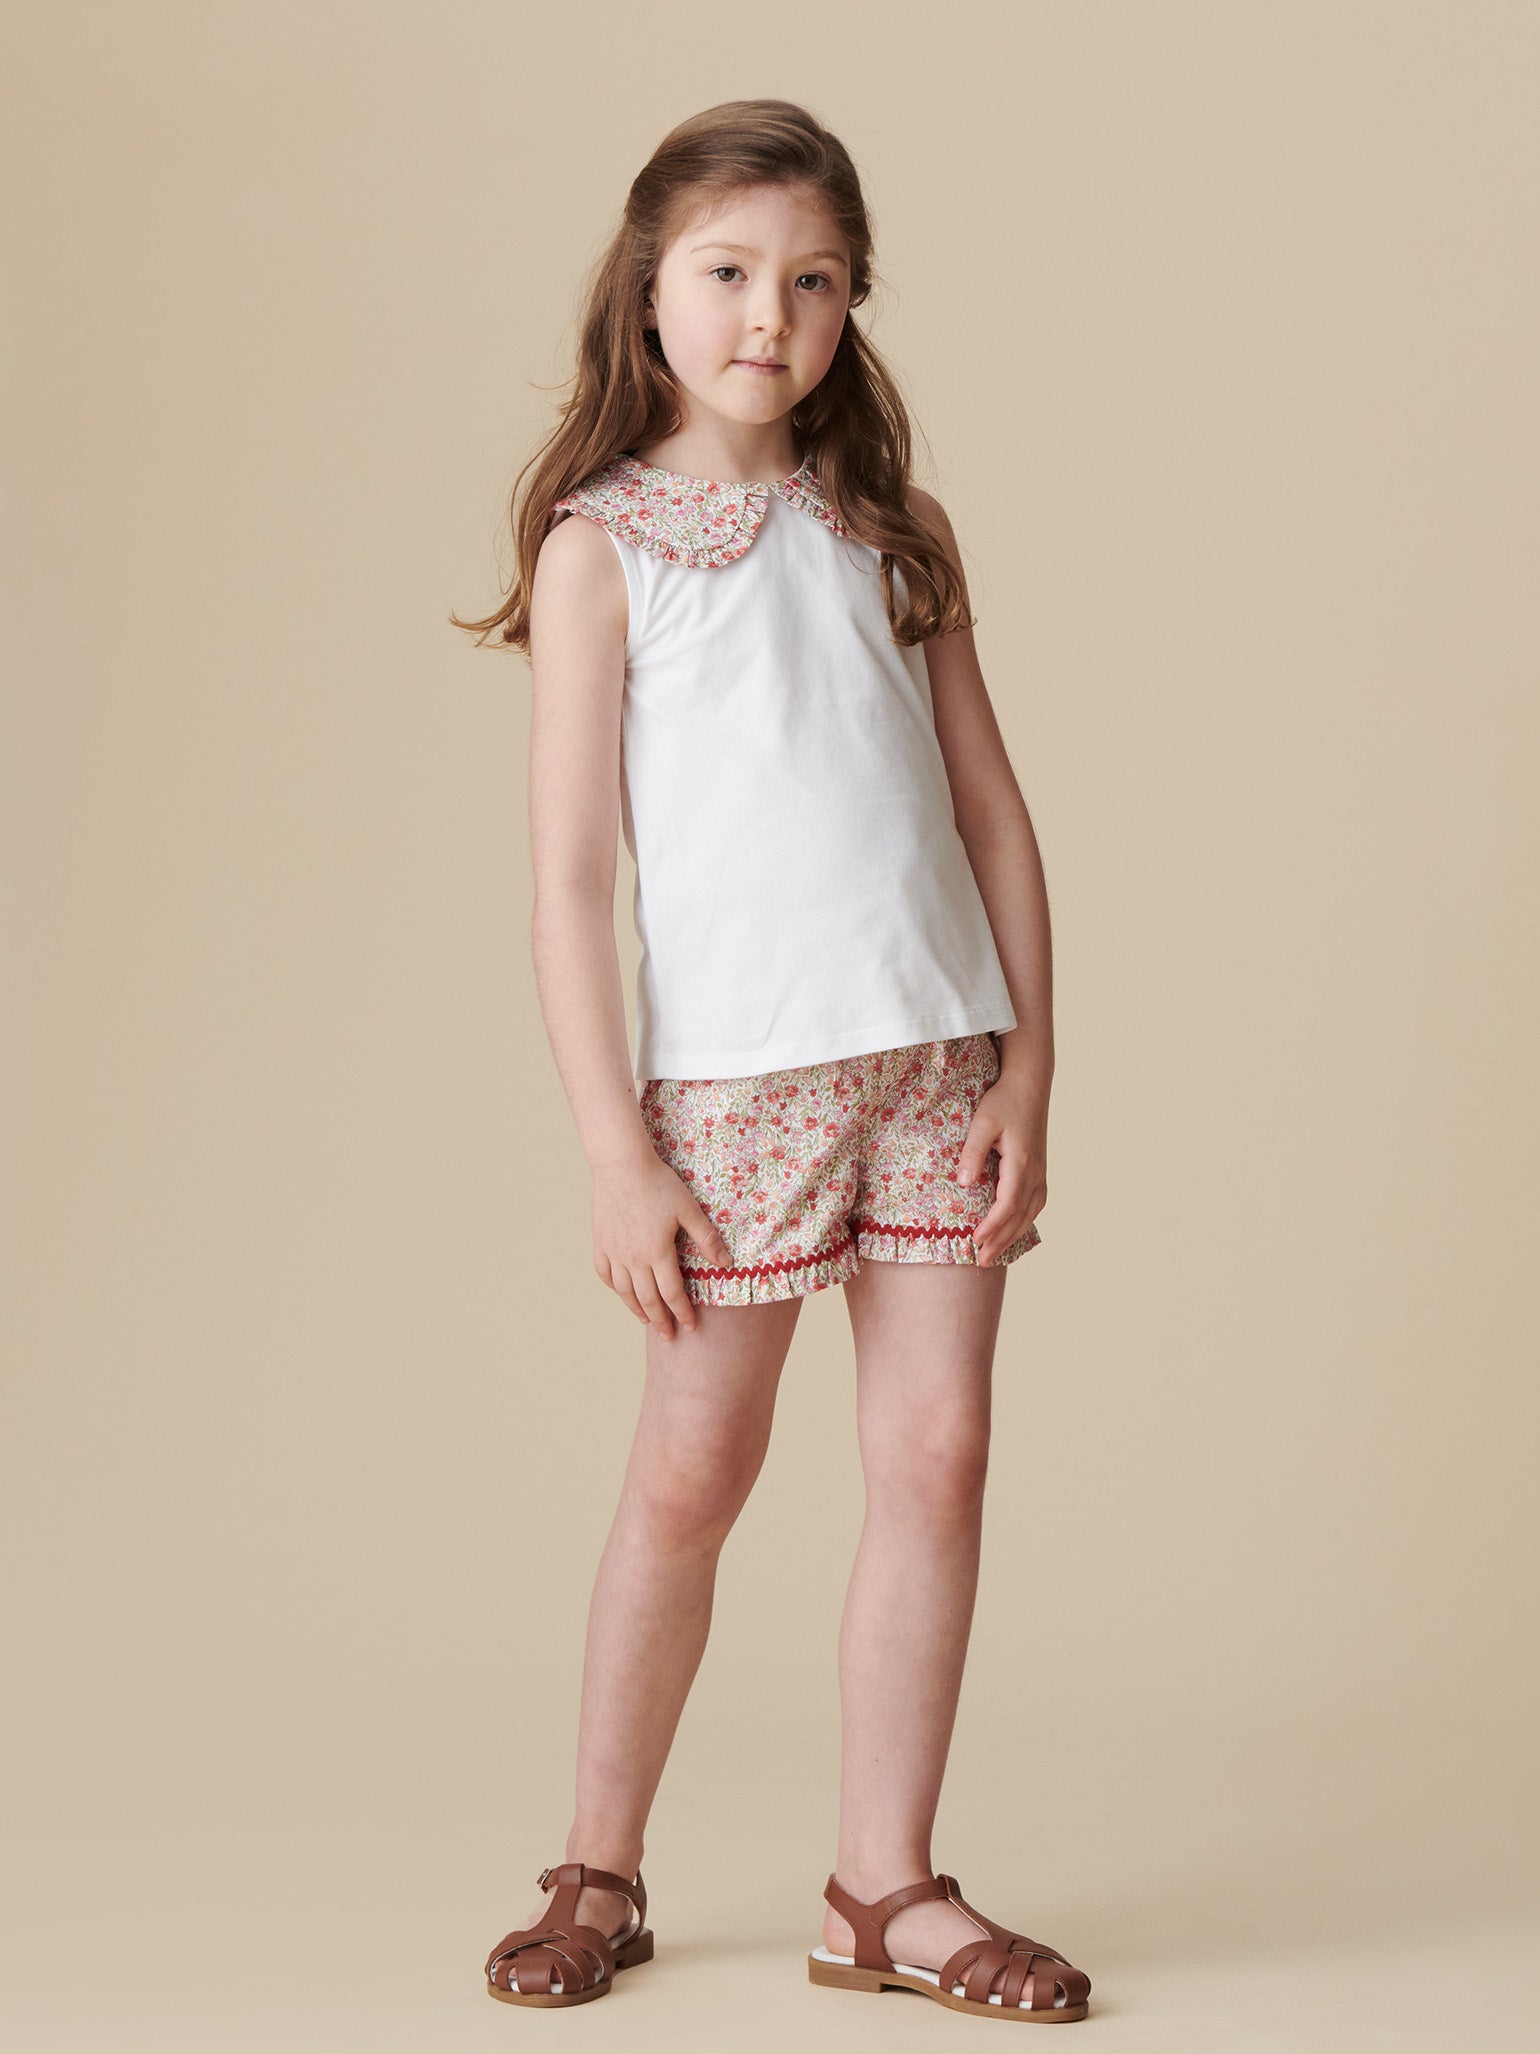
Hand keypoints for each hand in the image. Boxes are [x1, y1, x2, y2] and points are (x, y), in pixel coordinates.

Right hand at [591, 1146, 732, 1339]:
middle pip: (648, 1300)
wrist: (621, 1165)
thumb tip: (725, 1264)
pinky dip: (615, 1288)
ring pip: (624, 1292)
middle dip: (660, 1321)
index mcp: (657, 1253)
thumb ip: (706, 1239)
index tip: (690, 1327)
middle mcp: (633, 1259)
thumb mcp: (689, 1209)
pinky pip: (605, 1274)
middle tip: (669, 1335)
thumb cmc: (659, 1184)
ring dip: (637, 1310)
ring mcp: (614, 1252)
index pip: (672, 1294)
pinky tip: (622, 1292)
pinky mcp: (600, 1242)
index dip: (682, 1313)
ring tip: (647, 1321)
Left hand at [955, 1071, 1047, 1265]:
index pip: (1007, 1204)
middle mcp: (1035, 1172)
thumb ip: (972, 1151)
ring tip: (995, 1254)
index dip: (992, 1226)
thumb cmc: (1003, 1100)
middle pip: (1019, 1216)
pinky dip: (1024, 1222)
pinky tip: (1013, 1231)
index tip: (976, 1240)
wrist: (1030, 1084)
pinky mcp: (1039, 1169)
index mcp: (1021, 1163)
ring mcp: (1041, 1172)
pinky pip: (1035, 1204)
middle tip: (981, 1262)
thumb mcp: (982, 1121)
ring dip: (1013, 1236)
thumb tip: (964, 1182)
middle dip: (1000, 1241)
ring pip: (1030, 1213)